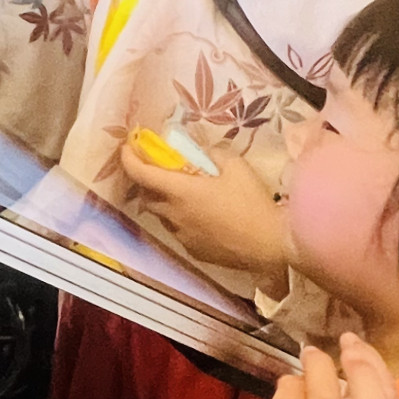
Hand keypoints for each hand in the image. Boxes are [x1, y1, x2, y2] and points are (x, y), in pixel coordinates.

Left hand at [120, 141, 287, 292]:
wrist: (270, 244)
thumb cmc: (252, 203)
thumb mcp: (236, 167)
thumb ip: (214, 154)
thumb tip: (203, 153)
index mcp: (180, 191)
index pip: (140, 174)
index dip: (129, 159)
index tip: (128, 147)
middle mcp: (174, 215)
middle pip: (146, 196)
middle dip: (148, 182)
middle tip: (161, 170)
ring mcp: (182, 236)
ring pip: (162, 215)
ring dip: (165, 202)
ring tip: (186, 194)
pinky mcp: (193, 251)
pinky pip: (179, 231)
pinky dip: (181, 219)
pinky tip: (202, 216)